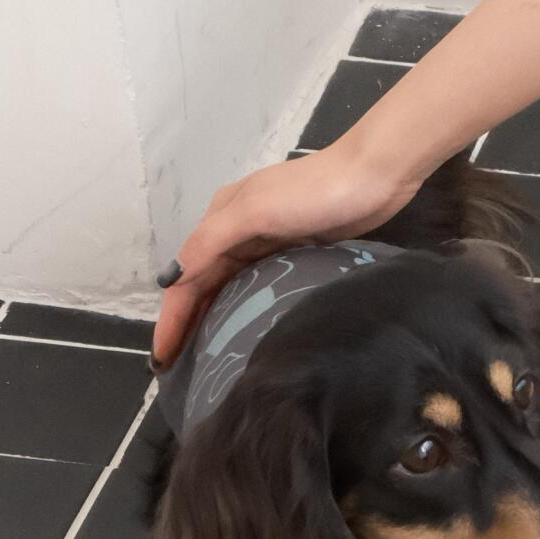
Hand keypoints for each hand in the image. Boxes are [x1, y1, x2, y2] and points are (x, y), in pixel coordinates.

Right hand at [151, 145, 415, 369]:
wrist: (376, 174)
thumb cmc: (313, 193)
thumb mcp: (255, 212)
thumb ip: (211, 242)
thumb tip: (172, 278)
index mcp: (221, 216)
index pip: (185, 274)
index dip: (172, 316)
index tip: (162, 357)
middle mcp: (238, 228)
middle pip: (204, 281)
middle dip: (186, 319)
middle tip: (177, 364)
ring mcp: (269, 238)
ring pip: (230, 283)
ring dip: (212, 313)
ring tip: (204, 355)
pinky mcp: (298, 249)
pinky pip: (260, 282)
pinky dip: (245, 303)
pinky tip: (247, 326)